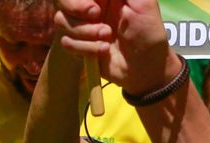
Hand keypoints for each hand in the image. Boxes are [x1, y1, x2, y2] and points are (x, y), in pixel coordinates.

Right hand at [52, 0, 180, 94]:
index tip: (93, 5)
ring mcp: (82, 25)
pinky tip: (103, 51)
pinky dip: (85, 48)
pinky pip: (66, 42)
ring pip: (61, 20)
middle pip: (62, 0)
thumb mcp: (143, 2)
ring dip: (85, 32)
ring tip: (107, 38)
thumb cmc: (149, 33)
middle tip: (95, 15)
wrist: (146, 68)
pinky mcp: (78, 45)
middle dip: (75, 7)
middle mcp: (89, 6)